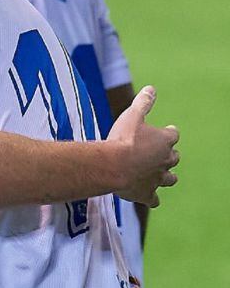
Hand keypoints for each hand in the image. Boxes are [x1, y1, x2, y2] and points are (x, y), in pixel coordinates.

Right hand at [107, 85, 179, 206]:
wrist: (113, 165)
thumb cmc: (123, 138)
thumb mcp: (132, 115)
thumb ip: (143, 103)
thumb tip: (151, 88)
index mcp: (164, 140)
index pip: (173, 134)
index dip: (169, 132)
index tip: (167, 130)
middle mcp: (165, 160)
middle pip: (174, 157)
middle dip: (169, 155)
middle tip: (160, 153)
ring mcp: (157, 179)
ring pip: (169, 179)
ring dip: (166, 177)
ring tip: (162, 175)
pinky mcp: (146, 193)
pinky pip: (154, 200)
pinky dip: (152, 199)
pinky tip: (150, 199)